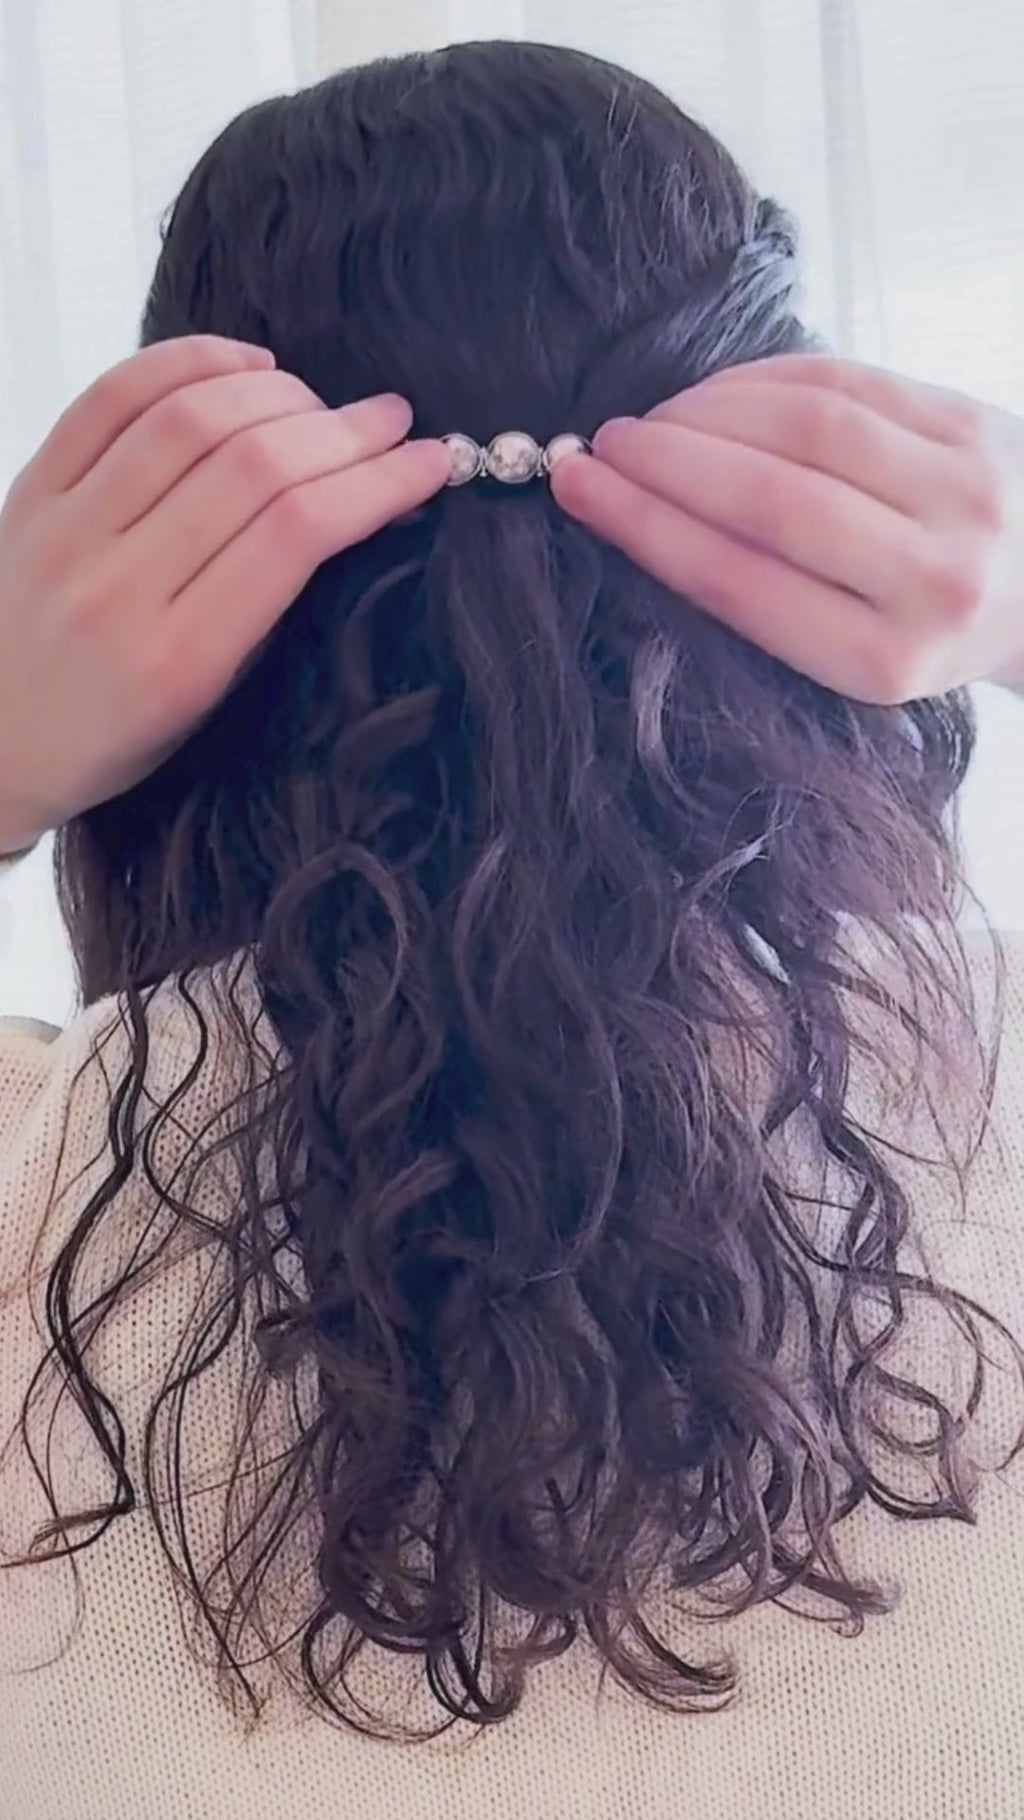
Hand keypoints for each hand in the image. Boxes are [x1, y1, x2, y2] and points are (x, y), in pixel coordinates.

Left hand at [0, 336, 449, 852]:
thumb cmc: (111, 740)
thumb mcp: (210, 708)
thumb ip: (270, 612)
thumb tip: (359, 508)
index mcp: (178, 660)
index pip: (297, 534)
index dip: (378, 482)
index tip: (429, 463)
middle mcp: (117, 587)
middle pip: (254, 467)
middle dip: (345, 431)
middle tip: (395, 423)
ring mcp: (66, 530)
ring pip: (191, 419)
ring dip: (281, 394)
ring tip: (326, 403)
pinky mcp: (31, 491)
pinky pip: (115, 397)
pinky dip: (191, 362)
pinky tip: (246, 367)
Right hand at [551, 354, 1023, 704]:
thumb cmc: (925, 635)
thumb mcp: (852, 656)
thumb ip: (767, 599)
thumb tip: (645, 515)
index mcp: (885, 662)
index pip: (738, 582)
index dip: (644, 527)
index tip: (578, 488)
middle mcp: (935, 581)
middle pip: (770, 500)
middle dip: (666, 463)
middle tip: (601, 445)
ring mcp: (965, 493)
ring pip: (808, 428)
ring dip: (708, 414)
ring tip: (652, 423)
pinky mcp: (976, 425)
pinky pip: (848, 381)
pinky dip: (764, 381)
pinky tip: (715, 396)